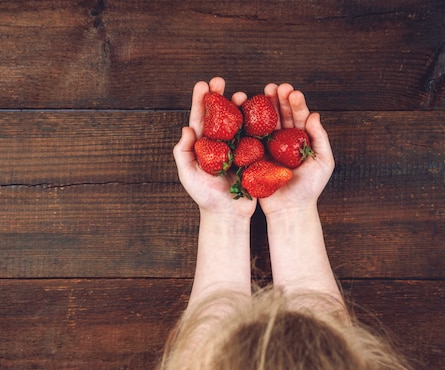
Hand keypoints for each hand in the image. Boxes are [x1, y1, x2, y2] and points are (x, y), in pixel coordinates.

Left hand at [173, 77, 256, 218]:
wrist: (228, 214)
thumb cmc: (205, 197)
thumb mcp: (188, 176)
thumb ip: (184, 153)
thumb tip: (186, 129)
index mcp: (203, 144)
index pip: (200, 118)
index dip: (201, 101)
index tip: (203, 84)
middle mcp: (220, 142)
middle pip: (220, 114)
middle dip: (220, 96)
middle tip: (221, 80)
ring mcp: (237, 147)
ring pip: (238, 121)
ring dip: (240, 105)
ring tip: (241, 94)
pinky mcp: (252, 154)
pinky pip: (256, 135)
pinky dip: (257, 121)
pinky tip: (260, 111)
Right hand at [258, 83, 334, 215]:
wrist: (290, 209)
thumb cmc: (309, 188)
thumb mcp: (323, 162)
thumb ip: (320, 139)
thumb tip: (315, 115)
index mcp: (300, 139)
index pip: (298, 116)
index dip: (295, 103)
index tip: (291, 92)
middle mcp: (283, 140)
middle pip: (280, 115)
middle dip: (277, 100)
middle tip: (274, 87)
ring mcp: (267, 147)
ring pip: (264, 123)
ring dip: (261, 108)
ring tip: (259, 94)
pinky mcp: (254, 156)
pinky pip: (250, 138)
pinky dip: (247, 124)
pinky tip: (244, 112)